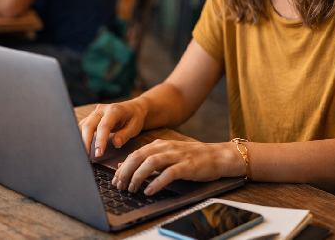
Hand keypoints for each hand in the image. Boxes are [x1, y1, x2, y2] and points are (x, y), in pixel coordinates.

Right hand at [79, 99, 147, 157]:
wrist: (133, 108)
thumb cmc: (134, 118)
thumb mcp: (134, 127)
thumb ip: (125, 135)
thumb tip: (115, 143)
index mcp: (114, 110)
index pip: (104, 126)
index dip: (100, 141)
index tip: (98, 154)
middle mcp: (102, 109)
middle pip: (88, 125)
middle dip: (86, 142)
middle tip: (86, 157)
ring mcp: (95, 112)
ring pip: (83, 125)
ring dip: (81, 140)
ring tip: (82, 153)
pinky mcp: (91, 117)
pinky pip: (83, 126)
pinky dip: (81, 136)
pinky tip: (81, 146)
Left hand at [112, 140, 244, 195]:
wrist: (218, 156)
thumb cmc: (192, 158)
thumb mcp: (168, 155)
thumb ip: (149, 160)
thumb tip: (127, 167)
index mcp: (160, 145)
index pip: (135, 154)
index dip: (123, 167)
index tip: (115, 180)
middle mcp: (166, 148)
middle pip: (138, 157)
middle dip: (125, 172)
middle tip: (119, 186)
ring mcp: (177, 156)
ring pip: (150, 163)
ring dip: (138, 177)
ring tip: (132, 189)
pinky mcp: (187, 166)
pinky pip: (168, 173)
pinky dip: (157, 182)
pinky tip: (149, 190)